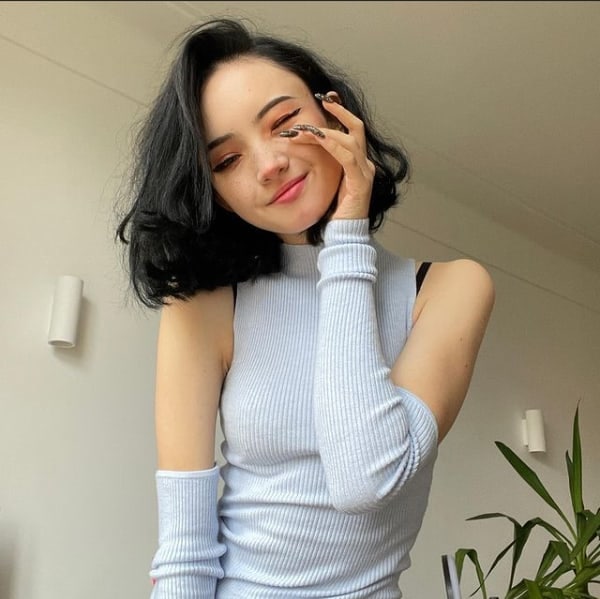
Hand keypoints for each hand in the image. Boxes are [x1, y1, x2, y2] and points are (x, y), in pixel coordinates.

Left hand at [282, 92, 374, 220]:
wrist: (344, 235)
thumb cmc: (332, 213)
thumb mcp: (325, 183)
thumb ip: (320, 164)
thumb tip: (302, 146)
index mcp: (358, 164)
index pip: (351, 131)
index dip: (340, 114)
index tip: (324, 100)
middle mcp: (365, 165)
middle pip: (356, 128)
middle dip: (339, 111)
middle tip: (322, 99)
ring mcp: (365, 173)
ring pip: (349, 140)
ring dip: (326, 131)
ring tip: (305, 127)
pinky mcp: (360, 183)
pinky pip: (348, 158)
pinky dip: (333, 145)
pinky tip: (319, 138)